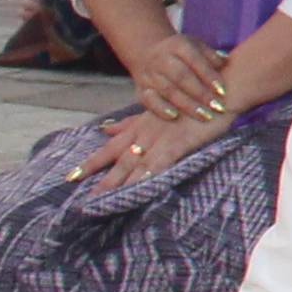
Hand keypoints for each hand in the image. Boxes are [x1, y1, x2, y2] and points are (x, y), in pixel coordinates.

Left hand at [71, 101, 229, 190]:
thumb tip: (104, 128)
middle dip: (100, 180)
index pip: (110, 148)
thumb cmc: (190, 98)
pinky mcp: (180, 143)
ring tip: (105, 202)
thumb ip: (129, 122)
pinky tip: (141, 188)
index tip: (72, 176)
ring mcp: (162, 139)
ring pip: (136, 165)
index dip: (92, 162)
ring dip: (120, 184)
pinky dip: (150, 175)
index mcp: (139, 127)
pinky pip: (162, 162)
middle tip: (82, 199)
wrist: (220, 89)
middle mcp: (145, 134)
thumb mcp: (154, 109)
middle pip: (118, 161)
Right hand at [117, 25, 235, 126]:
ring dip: (186, 104)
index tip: (223, 91)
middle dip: (200, 93)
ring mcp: (148, 74)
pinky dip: (161, 108)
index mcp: (177, 45)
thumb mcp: (198, 47)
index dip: (209, 75)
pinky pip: (149, 100)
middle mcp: (160, 58)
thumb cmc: (184, 54)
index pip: (194, 59)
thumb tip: (226, 63)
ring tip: (204, 116)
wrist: (149, 54)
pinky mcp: (140, 90)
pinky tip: (175, 117)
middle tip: (217, 107)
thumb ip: (212, 56)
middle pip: (180, 76)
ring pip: (167, 90)